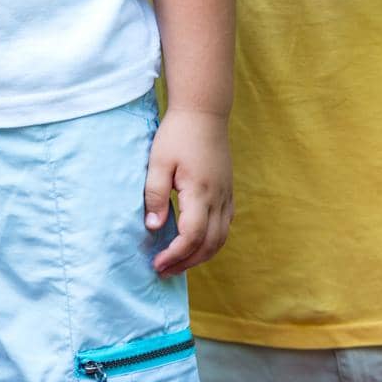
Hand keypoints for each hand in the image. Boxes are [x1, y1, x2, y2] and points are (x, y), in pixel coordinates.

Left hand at [144, 108, 232, 275]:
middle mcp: (218, 198)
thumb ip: (155, 194)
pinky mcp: (228, 191)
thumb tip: (153, 227)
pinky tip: (195, 243)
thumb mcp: (159, 161)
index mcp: (200, 192)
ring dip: (200, 256)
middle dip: (187, 263)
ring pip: (220, 239)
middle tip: (164, 271)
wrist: (204, 111)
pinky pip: (225, 226)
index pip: (192, 236)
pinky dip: (211, 242)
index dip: (175, 255)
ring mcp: (226, 195)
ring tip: (177, 263)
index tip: (157, 263)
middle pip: (209, 245)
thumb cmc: (178, 134)